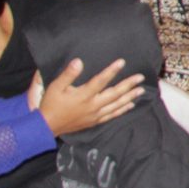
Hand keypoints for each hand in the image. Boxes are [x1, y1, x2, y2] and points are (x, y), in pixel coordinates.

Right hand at [32, 57, 146, 134]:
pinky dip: (122, 110)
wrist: (47, 126)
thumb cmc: (51, 104)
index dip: (112, 71)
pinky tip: (130, 105)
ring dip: (129, 97)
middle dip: (128, 85)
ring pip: (116, 105)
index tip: (122, 62)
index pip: (101, 80)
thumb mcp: (55, 86)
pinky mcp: (94, 121)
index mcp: (83, 95)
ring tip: (141, 90)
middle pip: (114, 94)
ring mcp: (95, 115)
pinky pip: (112, 115)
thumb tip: (79, 61)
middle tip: (140, 77)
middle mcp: (92, 105)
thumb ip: (68, 74)